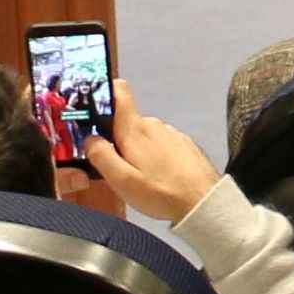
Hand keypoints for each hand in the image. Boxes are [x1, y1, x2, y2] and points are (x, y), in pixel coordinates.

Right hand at [74, 81, 222, 218]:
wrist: (204, 203)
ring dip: (140, 151)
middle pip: (128, 123)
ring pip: (146, 135)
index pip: (119, 91)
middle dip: (120, 140)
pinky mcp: (185, 144)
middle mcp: (154, 124)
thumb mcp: (121, 180)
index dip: (105, 93)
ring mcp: (172, 133)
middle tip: (120, 168)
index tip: (95, 112)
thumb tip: (89, 137)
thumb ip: (101, 155)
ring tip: (144, 178)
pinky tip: (162, 177)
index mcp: (135, 129)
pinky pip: (162, 144)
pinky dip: (157, 156)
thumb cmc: (160, 192)